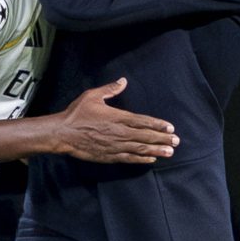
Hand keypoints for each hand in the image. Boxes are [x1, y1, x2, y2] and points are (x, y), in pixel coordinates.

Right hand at [51, 78, 178, 164]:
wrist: (62, 134)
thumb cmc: (76, 113)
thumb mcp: (92, 96)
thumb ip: (110, 89)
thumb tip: (123, 81)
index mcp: (117, 117)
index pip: (142, 121)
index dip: (158, 125)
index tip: (170, 127)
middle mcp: (119, 132)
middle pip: (145, 136)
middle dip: (162, 139)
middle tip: (176, 141)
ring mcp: (115, 146)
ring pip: (140, 149)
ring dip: (157, 150)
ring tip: (170, 152)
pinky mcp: (109, 156)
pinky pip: (129, 158)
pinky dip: (141, 159)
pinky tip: (151, 159)